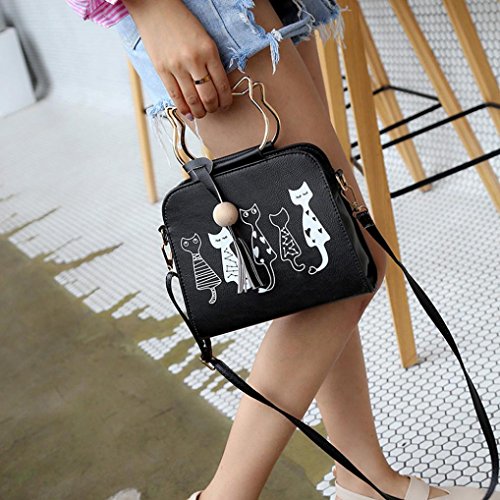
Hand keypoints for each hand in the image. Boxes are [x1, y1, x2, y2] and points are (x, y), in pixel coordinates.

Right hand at [122, 0, 232, 118]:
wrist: (155, 7)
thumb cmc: (181, 21)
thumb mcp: (204, 39)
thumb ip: (211, 61)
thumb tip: (216, 86)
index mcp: (209, 51)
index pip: (222, 85)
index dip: (226, 100)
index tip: (226, 105)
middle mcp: (194, 60)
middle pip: (208, 96)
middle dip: (213, 108)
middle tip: (213, 109)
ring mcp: (176, 66)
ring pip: (192, 100)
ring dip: (199, 112)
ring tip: (201, 113)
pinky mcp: (162, 69)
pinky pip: (175, 95)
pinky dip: (183, 108)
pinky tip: (188, 113)